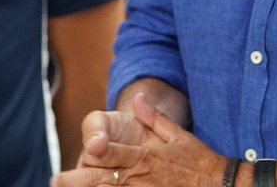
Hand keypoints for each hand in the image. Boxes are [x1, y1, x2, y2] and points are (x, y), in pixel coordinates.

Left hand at [53, 92, 222, 186]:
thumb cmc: (199, 162)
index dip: (91, 152)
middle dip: (77, 180)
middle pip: (103, 179)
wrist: (220, 185)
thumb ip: (154, 118)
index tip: (74, 151)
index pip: (112, 153)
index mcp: (145, 156)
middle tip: (56, 180)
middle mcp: (140, 177)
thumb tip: (140, 98)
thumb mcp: (178, 135)